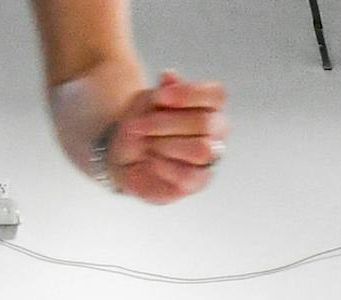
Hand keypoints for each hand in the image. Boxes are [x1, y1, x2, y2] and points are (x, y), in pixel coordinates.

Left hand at [106, 72, 227, 203]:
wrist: (123, 154)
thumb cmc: (142, 124)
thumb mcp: (147, 101)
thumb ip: (164, 90)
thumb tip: (169, 76)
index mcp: (210, 106)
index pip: (217, 95)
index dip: (188, 94)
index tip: (158, 96)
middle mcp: (216, 131)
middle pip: (205, 123)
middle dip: (166, 124)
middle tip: (140, 127)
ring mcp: (210, 157)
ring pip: (202, 150)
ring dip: (167, 146)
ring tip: (148, 145)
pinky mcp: (197, 181)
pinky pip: (189, 176)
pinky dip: (166, 167)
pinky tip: (152, 161)